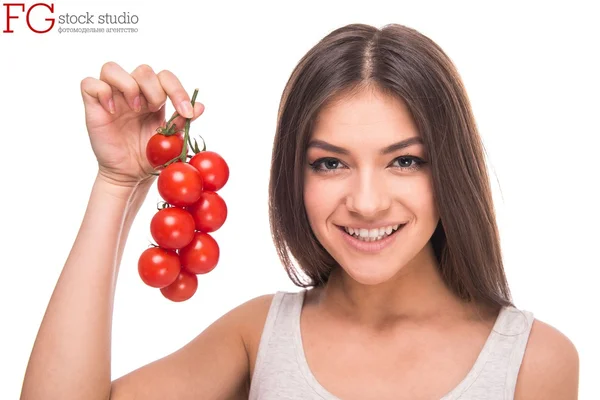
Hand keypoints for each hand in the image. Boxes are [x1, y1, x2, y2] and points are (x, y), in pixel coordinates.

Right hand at [80, 62, 204, 186]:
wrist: (130, 176)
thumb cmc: (149, 156)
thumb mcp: (171, 141)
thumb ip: (182, 122)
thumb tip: (200, 106)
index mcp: (153, 97)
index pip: (165, 77)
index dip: (177, 91)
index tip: (186, 113)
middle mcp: (132, 93)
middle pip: (143, 70)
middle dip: (155, 89)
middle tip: (156, 110)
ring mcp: (111, 97)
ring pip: (111, 68)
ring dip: (129, 86)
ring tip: (136, 109)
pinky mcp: (93, 107)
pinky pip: (89, 84)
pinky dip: (101, 92)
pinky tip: (112, 111)